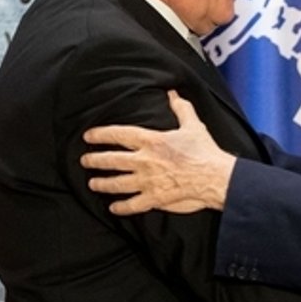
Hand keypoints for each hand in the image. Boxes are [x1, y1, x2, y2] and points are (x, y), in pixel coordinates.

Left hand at [82, 90, 237, 214]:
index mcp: (152, 141)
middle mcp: (145, 161)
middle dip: (95, 160)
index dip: (101, 134)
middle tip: (84, 160)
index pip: (119, 135)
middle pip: (112, 160)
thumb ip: (181, 109)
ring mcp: (148, 181)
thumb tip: (173, 94)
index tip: (89, 136)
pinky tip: (113, 207)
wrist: (215, 177)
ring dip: (102, 183)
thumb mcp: (193, 125)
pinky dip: (121, 207)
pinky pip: (133, 204)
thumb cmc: (205, 152)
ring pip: (117, 183)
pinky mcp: (155, 198)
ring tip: (92, 183)